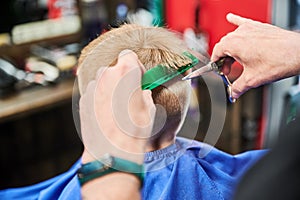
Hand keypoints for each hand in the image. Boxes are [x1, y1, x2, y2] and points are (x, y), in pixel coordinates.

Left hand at [79, 50, 155, 164]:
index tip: (137, 76)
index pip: (128, 55)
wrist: (112, 152)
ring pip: (103, 81)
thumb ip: (143, 94)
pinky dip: (99, 99)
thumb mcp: (149, 109)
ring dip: (109, 89)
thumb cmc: (133, 132)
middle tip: (127, 95)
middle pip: (114, 69)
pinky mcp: (83, 100)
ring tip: (116, 108)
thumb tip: (141, 93)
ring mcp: (92, 87)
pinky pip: (94, 93)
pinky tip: (106, 115)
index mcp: (126, 72)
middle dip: (121, 78)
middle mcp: (106, 76)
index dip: (134, 65)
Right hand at [211, 13, 299, 97]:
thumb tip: (233, 93)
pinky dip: (235, 21)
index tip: (219, 70)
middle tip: (228, 70)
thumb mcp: (252, 79)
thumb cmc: (278, 61)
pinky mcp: (259, 27)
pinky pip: (242, 22)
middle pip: (224, 45)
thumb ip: (238, 87)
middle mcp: (240, 33)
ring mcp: (250, 28)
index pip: (216, 52)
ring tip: (235, 60)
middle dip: (224, 59)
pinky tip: (231, 18)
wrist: (297, 53)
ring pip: (233, 37)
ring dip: (231, 49)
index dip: (216, 63)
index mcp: (233, 44)